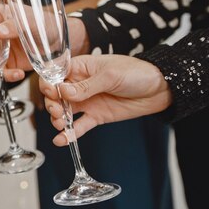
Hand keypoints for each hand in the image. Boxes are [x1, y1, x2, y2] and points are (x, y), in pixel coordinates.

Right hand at [39, 54, 171, 145]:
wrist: (160, 89)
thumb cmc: (135, 73)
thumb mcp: (110, 75)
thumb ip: (86, 86)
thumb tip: (63, 92)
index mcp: (80, 68)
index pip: (55, 74)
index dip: (48, 83)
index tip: (52, 92)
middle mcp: (79, 85)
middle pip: (55, 96)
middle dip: (52, 104)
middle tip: (58, 112)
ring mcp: (86, 102)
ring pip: (64, 112)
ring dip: (58, 119)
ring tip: (60, 124)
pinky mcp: (95, 116)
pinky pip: (79, 126)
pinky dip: (69, 134)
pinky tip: (61, 141)